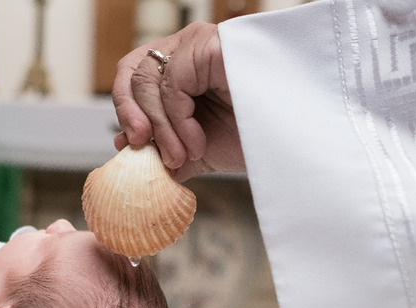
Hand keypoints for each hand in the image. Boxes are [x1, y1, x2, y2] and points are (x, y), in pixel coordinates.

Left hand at [112, 22, 244, 180]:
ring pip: (149, 80)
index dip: (125, 109)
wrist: (290, 143)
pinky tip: (197, 143)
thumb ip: (164, 149)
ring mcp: (199, 43)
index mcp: (181, 67)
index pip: (133, 75)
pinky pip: (172, 84)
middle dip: (134, 118)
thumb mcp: (198, 148)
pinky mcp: (210, 46)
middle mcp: (187, 48)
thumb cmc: (252, 138)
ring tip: (184, 155)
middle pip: (134, 73)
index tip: (129, 146)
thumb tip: (128, 153)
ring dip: (161, 129)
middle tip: (145, 152)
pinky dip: (177, 122)